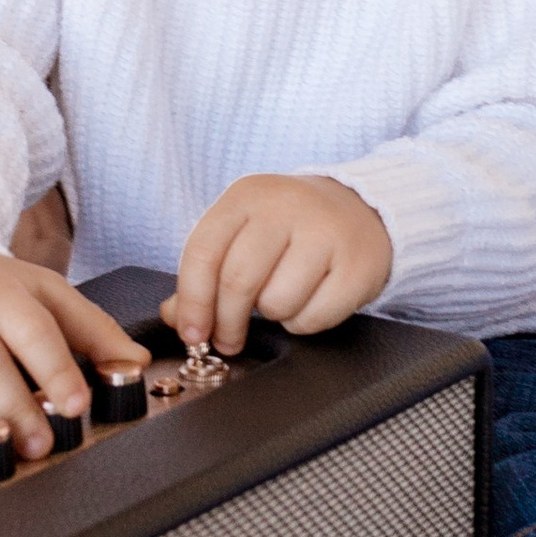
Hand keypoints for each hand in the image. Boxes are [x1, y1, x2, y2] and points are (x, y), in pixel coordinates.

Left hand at [166, 175, 391, 352]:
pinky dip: (305, 321)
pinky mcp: (357, 263)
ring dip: (274, 315)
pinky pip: (313, 317)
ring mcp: (326, 231)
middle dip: (227, 323)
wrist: (361, 209)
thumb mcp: (243, 235)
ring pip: (277, 302)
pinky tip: (311, 299)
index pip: (204, 251)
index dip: (193, 302)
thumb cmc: (290, 229)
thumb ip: (205, 274)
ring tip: (284, 299)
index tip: (192, 335)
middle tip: (228, 341)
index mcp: (248, 195)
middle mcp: (286, 206)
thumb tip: (174, 316)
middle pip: (238, 280)